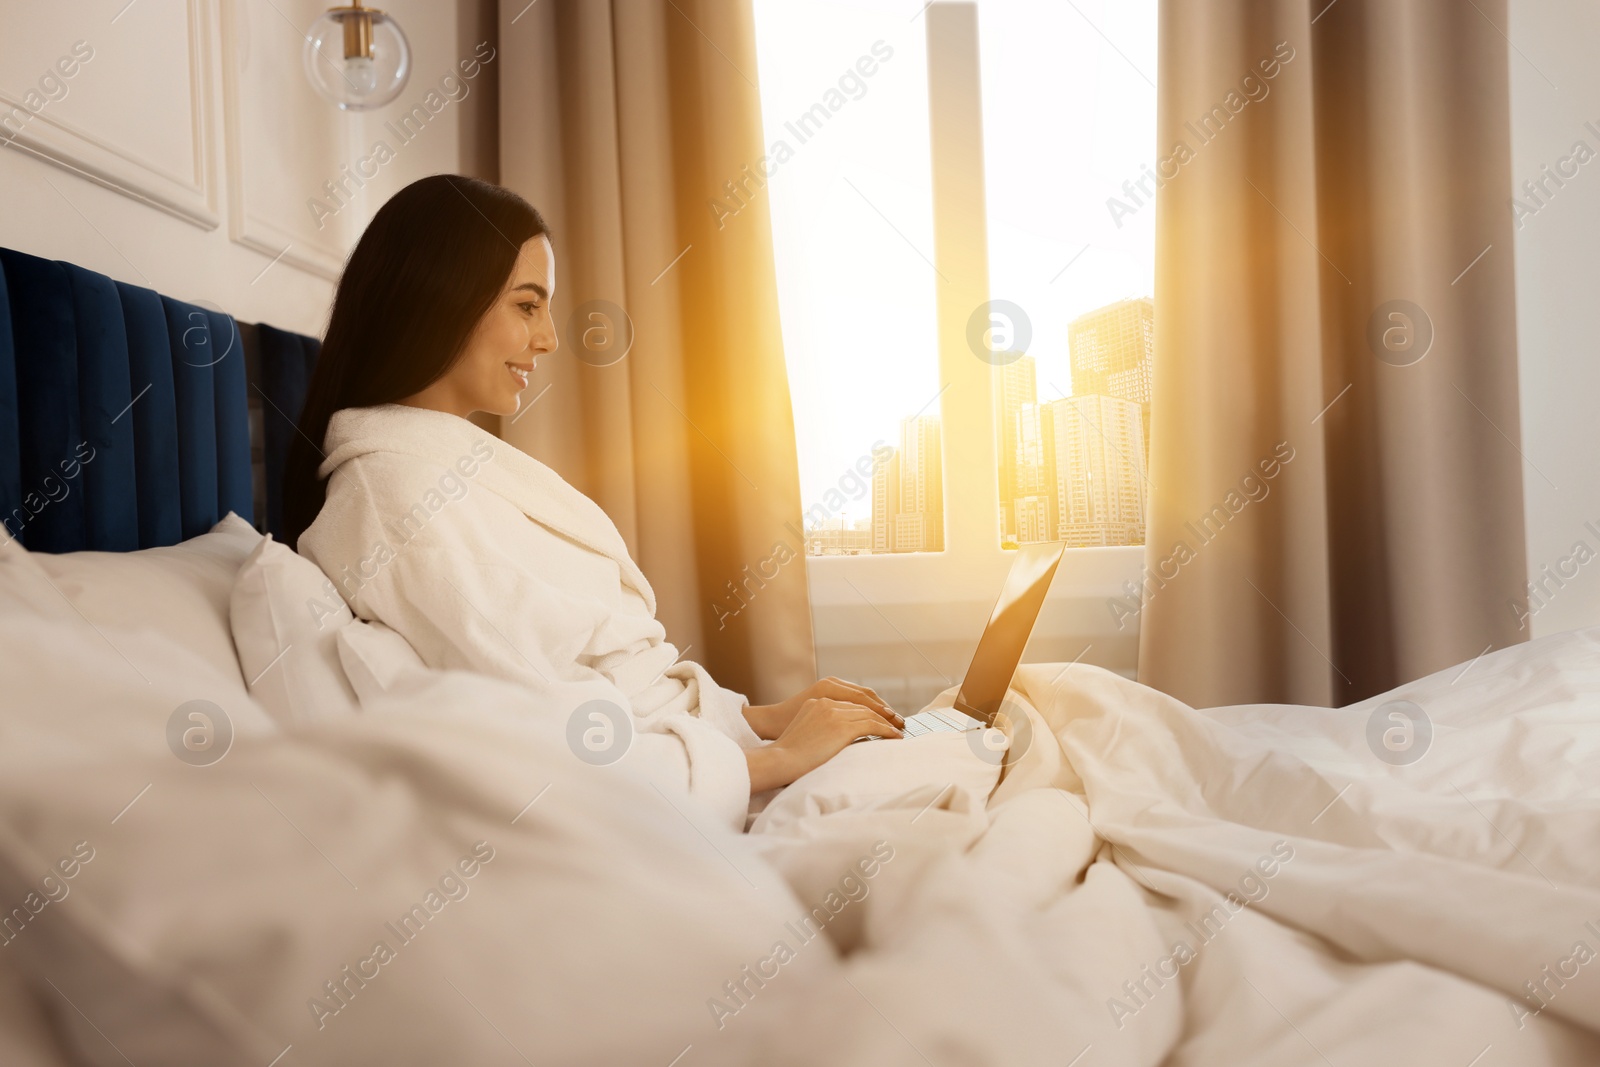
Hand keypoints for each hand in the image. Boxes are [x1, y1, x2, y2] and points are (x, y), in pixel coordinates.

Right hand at [744, 677, 902, 740]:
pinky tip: (895, 737)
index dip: (868, 709)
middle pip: (863, 704)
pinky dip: (887, 731)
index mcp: (817, 701)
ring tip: (899, 731)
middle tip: (896, 722)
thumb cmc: (787, 754)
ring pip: (870, 714)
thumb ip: (820, 726)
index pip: (850, 701)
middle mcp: (826, 701)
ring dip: (887, 722)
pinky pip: (872, 725)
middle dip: (881, 713)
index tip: (880, 717)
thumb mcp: (803, 731)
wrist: (779, 759)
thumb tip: (834, 738)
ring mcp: (834, 712)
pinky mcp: (842, 726)